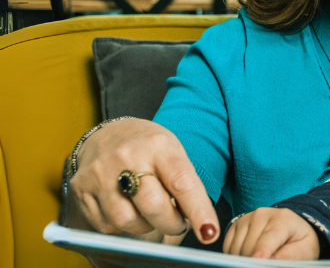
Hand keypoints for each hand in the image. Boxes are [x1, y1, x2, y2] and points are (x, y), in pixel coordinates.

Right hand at [66, 118, 219, 243]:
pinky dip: (123, 225)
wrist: (107, 134)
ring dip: (146, 225)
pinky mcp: (81, 189)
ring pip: (127, 220)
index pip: (182, 182)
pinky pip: (106, 224)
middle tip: (178, 223)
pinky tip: (129, 209)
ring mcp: (100, 173)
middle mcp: (126, 156)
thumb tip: (199, 224)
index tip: (210, 233)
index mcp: (158, 145)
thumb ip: (184, 184)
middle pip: (153, 206)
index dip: (198, 211)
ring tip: (151, 212)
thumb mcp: (173, 152)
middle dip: (172, 224)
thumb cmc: (150, 148)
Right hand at [223, 208, 320, 259]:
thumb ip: (290, 256)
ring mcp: (247, 218)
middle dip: (254, 261)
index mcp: (283, 219)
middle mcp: (262, 214)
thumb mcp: (305, 250)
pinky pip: (228, 246)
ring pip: (237, 248)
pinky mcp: (236, 223)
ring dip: (244, 258)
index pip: (267, 240)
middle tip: (266, 263)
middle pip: (250, 247)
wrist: (293, 227)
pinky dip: (235, 255)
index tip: (257, 261)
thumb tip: (269, 261)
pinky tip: (249, 254)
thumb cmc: (300, 241)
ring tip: (261, 258)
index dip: (261, 253)